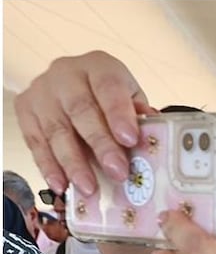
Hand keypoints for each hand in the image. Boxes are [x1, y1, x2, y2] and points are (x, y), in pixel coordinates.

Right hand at [14, 51, 152, 196]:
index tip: (130, 140)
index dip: (119, 114)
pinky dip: (48, 166)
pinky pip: (35, 141)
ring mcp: (42, 91)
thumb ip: (140, 114)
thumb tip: (153, 134)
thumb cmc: (109, 97)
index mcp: (99, 66)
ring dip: (73, 163)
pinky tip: (61, 184)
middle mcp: (65, 73)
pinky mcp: (25, 110)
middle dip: (100, 145)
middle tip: (117, 172)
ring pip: (56, 130)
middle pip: (81, 110)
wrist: (75, 86)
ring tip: (89, 187)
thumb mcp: (130, 98)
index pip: (108, 86)